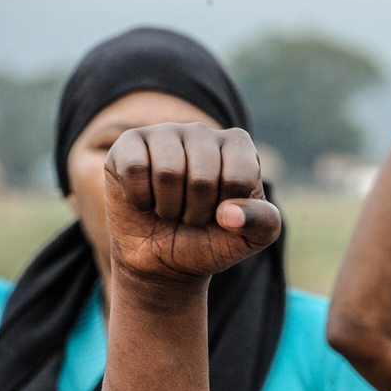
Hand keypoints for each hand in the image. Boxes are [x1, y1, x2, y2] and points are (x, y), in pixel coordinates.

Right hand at [103, 123, 280, 292]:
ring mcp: (164, 132)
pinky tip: (144, 200)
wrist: (163, 258)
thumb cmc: (212, 239)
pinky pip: (134, 169)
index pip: (239, 177)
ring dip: (169, 207)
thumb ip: (263, 222)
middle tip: (192, 215)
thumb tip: (230, 213)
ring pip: (168, 172)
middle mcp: (202, 132)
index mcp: (238, 146)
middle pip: (202, 177)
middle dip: (197, 211)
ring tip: (170, 209)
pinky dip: (140, 198)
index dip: (229, 209)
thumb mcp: (252, 238)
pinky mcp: (128, 143)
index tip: (223, 213)